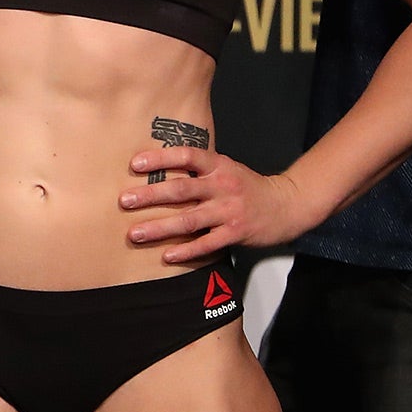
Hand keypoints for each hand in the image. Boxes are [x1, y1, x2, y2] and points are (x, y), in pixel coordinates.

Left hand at [119, 146, 315, 261]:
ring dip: (159, 227)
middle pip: (181, 189)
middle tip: (124, 201)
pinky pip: (207, 244)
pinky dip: (186, 250)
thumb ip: (198, 169)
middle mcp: (222, 186)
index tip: (134, 164)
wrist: (287, 204)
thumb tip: (158, 167)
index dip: (160, 158)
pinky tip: (166, 255)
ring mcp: (229, 211)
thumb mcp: (225, 168)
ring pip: (189, 220)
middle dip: (150, 196)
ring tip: (135, 233)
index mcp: (218, 166)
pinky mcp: (235, 233)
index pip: (186, 156)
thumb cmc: (247, 186)